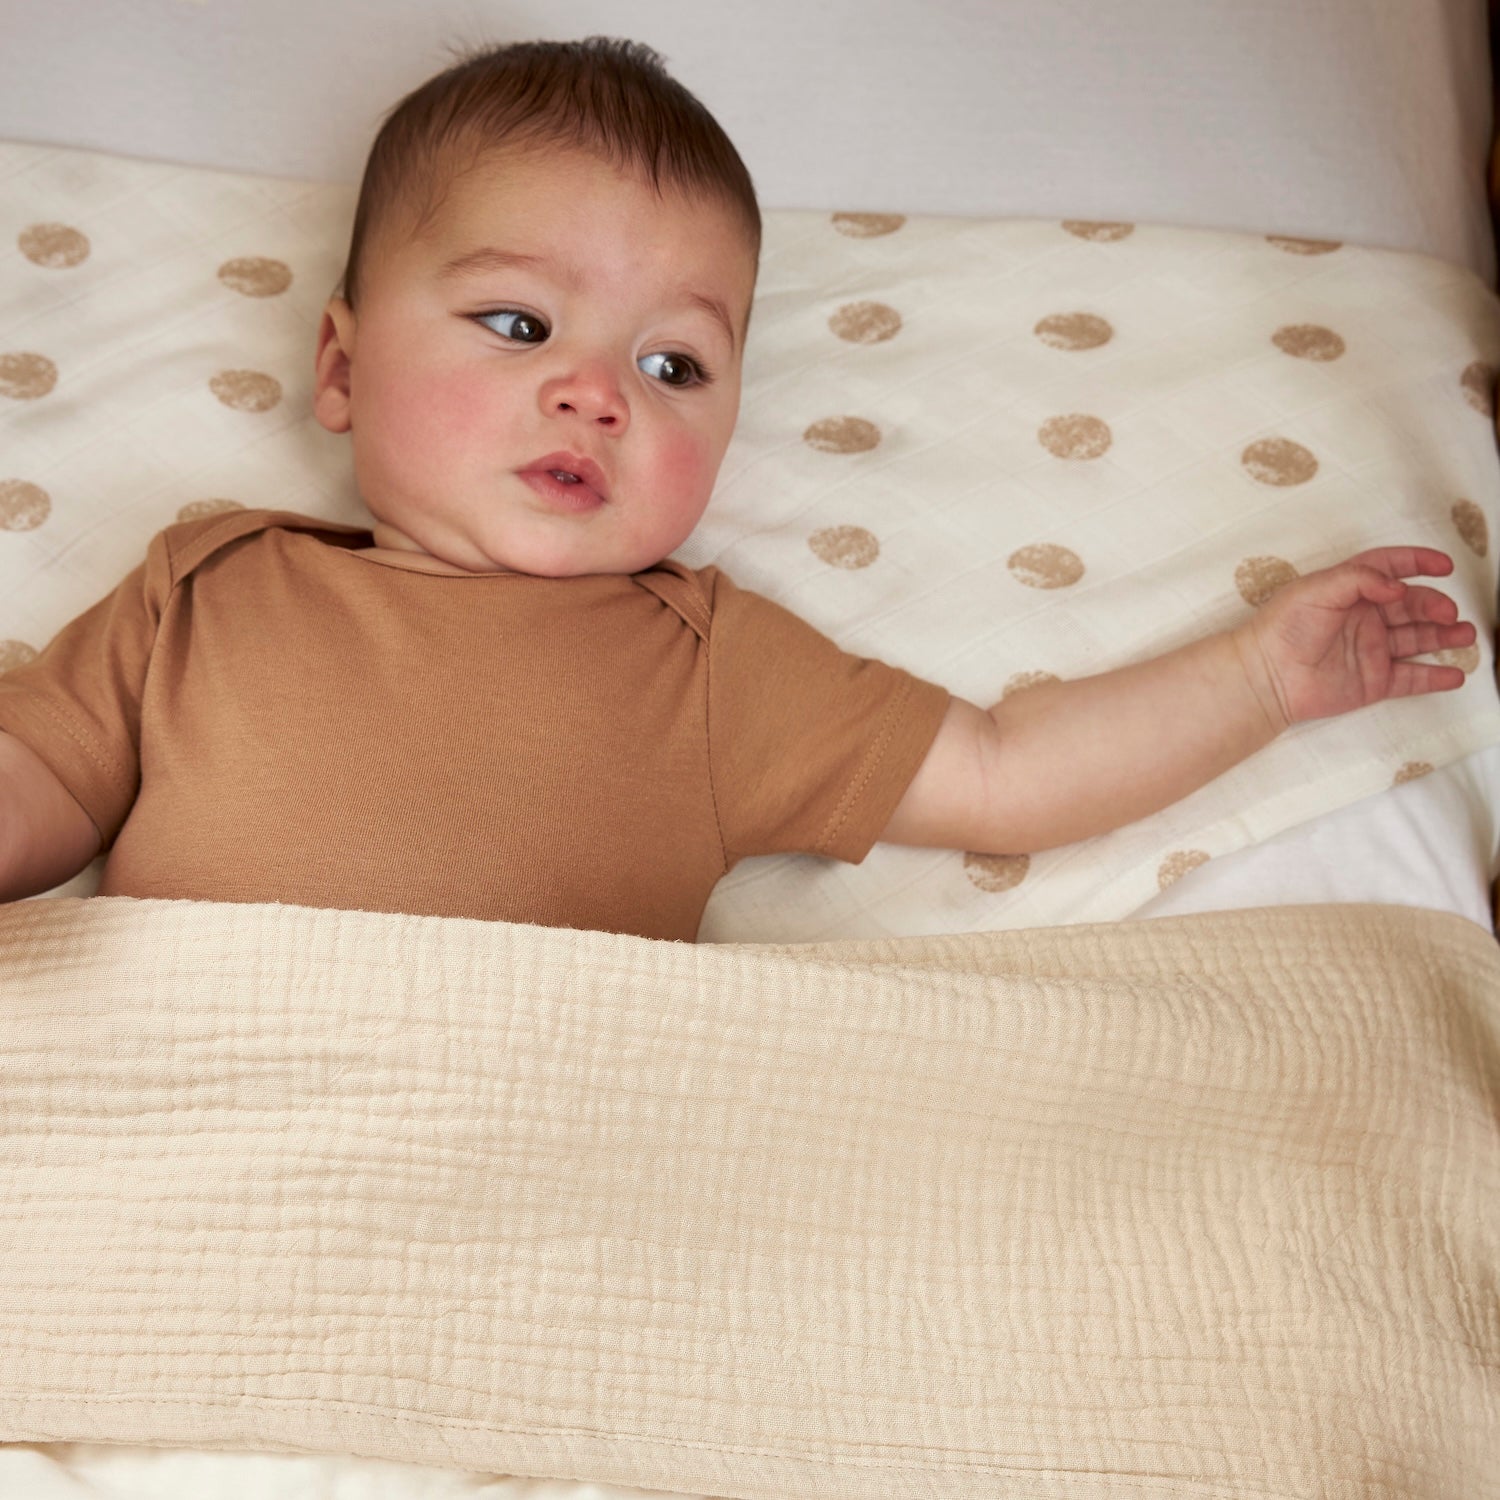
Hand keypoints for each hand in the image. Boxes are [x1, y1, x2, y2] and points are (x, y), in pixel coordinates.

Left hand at [1232, 546, 1477, 728]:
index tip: (1444, 565)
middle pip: (1411, 605)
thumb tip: (1398, 586)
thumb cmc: (1282, 627)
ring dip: (1444, 636)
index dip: (1418, 562)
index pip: (1390, 568)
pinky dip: (1434, 677)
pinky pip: (1411, 679)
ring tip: (1465, 636)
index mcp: (1349, 590)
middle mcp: (1364, 618)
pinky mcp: (1373, 682)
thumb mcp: (1316, 589)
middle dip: (1435, 605)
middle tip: (1448, 612)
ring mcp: (1371, 650)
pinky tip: (1454, 675)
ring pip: (1418, 639)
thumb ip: (1360, 579)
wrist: (1265, 676)